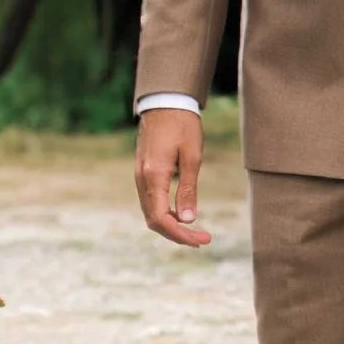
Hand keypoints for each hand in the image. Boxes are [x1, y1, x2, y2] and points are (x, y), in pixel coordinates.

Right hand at [135, 108, 211, 249]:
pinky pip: (150, 201)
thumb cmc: (183, 126)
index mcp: (154, 176)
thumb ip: (188, 189)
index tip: (202, 240)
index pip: (161, 218)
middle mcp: (142, 180)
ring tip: (195, 231)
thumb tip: (188, 219)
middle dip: (177, 234)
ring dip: (171, 226)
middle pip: (154, 220)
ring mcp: (140, 176)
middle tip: (203, 239)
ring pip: (151, 212)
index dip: (180, 234)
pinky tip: (181, 214)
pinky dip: (164, 213)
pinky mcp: (143, 173)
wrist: (165, 102)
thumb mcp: (192, 156)